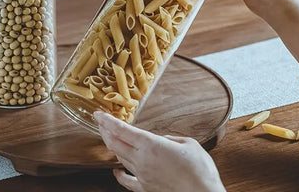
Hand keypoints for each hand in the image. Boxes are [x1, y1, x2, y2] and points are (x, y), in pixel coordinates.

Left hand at [94, 111, 224, 191]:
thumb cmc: (200, 171)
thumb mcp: (188, 143)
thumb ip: (170, 138)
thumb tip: (161, 140)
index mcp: (151, 145)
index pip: (122, 130)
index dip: (107, 121)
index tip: (98, 114)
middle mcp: (142, 160)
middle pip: (115, 143)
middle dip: (105, 130)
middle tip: (100, 122)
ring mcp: (142, 176)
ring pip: (120, 158)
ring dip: (112, 146)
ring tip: (108, 137)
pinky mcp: (146, 189)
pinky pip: (127, 181)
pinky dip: (118, 174)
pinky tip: (116, 170)